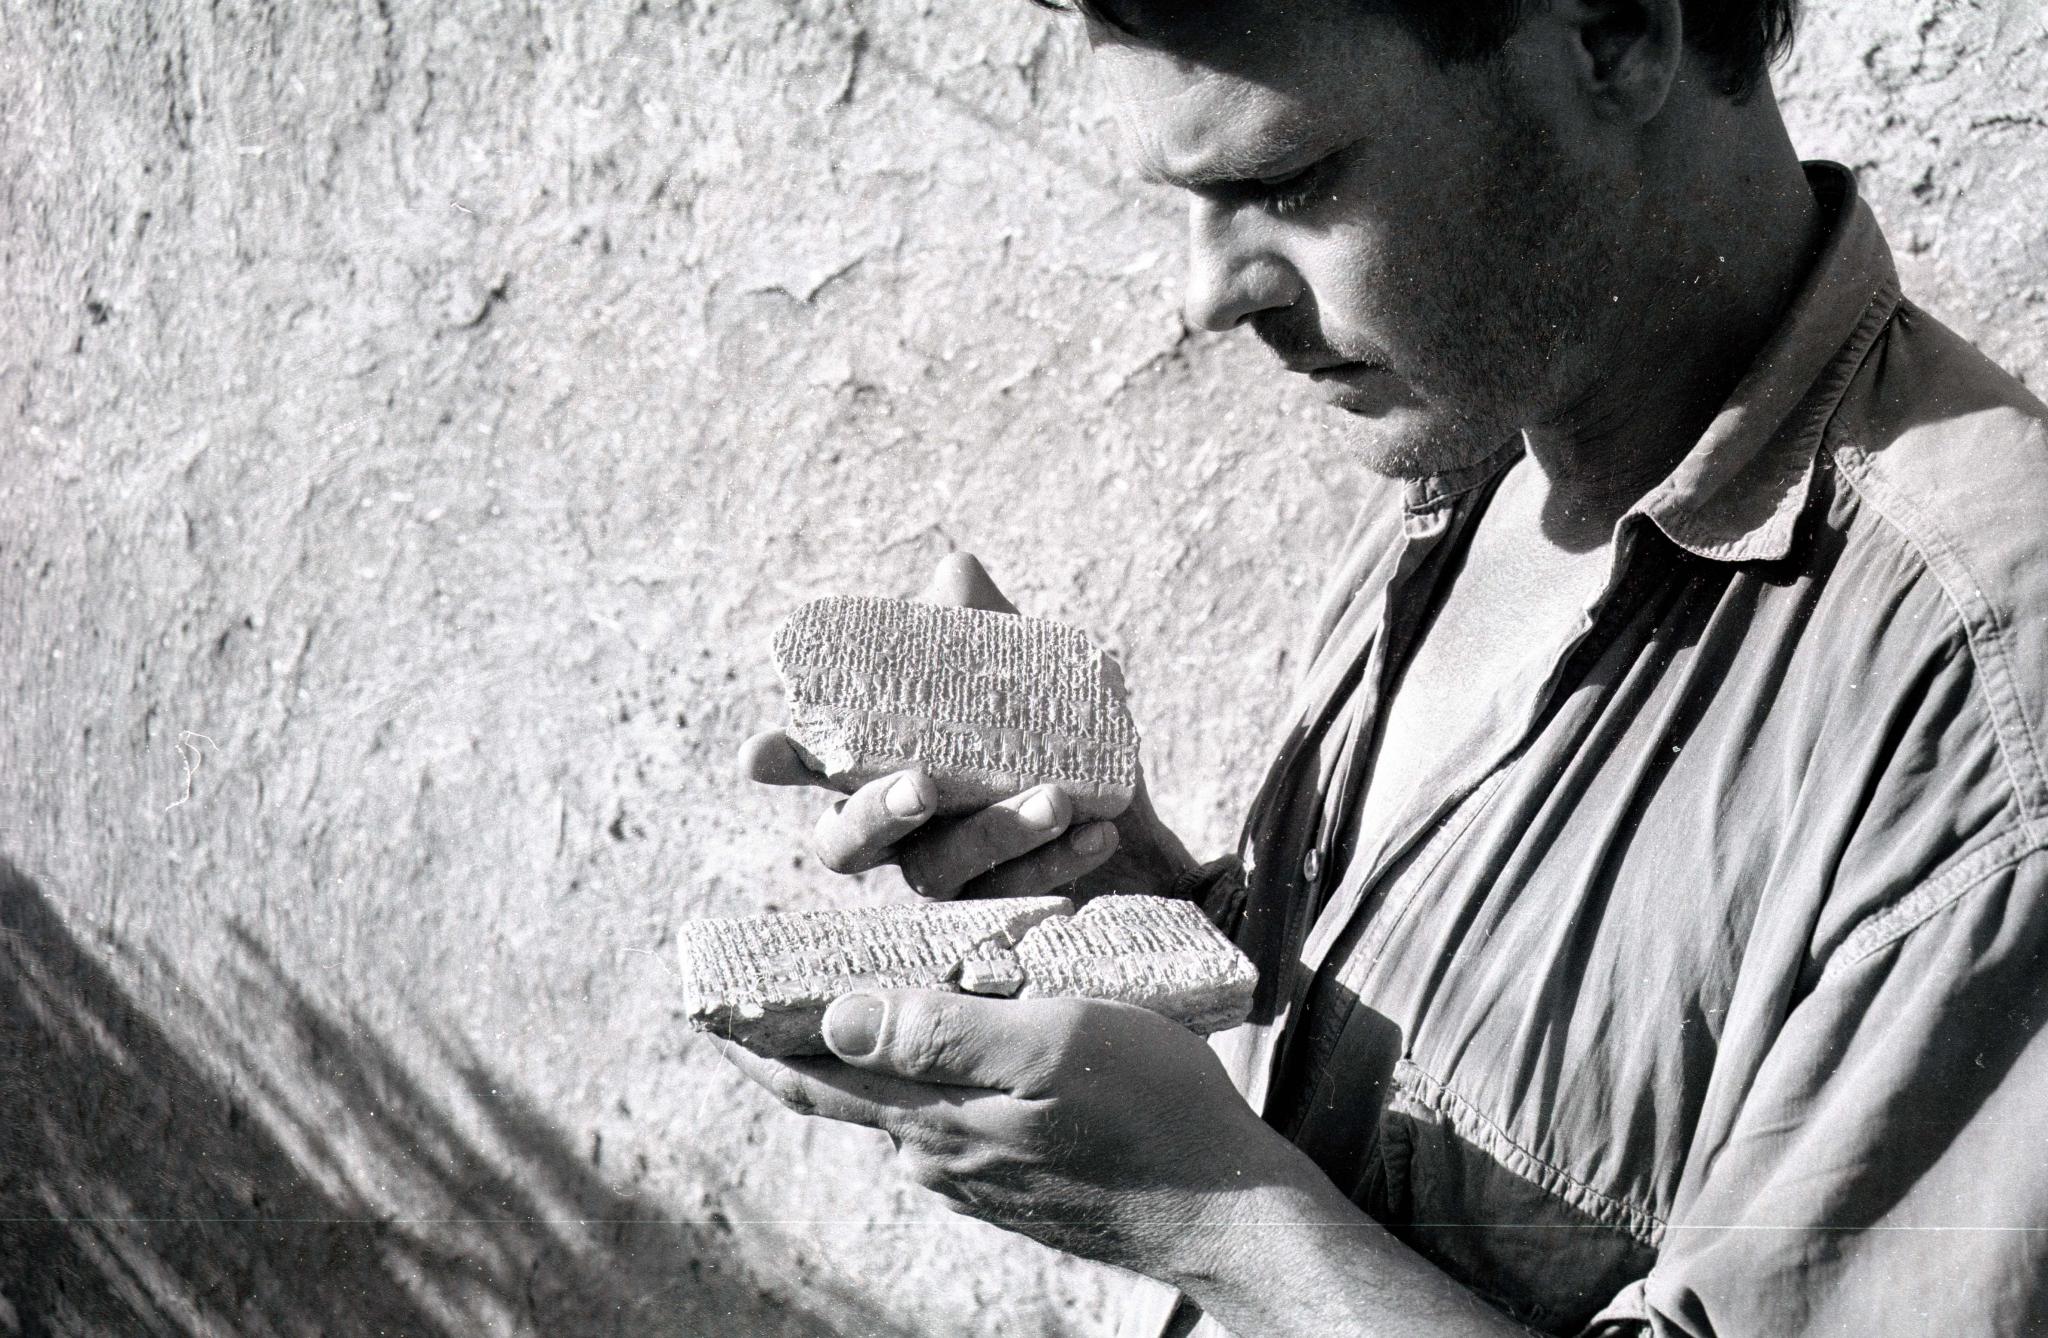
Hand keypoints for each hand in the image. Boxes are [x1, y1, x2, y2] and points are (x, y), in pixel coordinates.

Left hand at [720, 988, 1300, 1278]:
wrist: (1228, 1211)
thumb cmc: (1154, 1109)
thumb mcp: (1054, 1042)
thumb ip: (942, 1033)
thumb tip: (835, 1021)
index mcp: (933, 1115)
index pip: (810, 1076)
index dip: (748, 1037)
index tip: (698, 1001)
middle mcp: (936, 1155)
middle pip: (844, 1090)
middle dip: (797, 1041)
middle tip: (756, 994)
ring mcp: (975, 1179)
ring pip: (903, 1102)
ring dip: (882, 1054)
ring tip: (876, 992)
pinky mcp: (1014, 1186)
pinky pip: (950, 1122)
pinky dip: (935, 1080)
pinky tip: (966, 1047)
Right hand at [739, 553, 1196, 903]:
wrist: (1118, 805)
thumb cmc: (1033, 725)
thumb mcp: (1011, 666)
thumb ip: (975, 622)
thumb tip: (956, 575)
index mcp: (877, 765)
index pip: (811, 766)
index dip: (781, 762)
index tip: (755, 753)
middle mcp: (897, 829)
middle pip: (850, 843)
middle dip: (880, 813)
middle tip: (922, 785)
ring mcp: (945, 872)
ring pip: (945, 871)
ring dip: (997, 834)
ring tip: (1053, 799)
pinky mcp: (1002, 904)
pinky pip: (1019, 892)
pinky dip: (1059, 860)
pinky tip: (1096, 830)